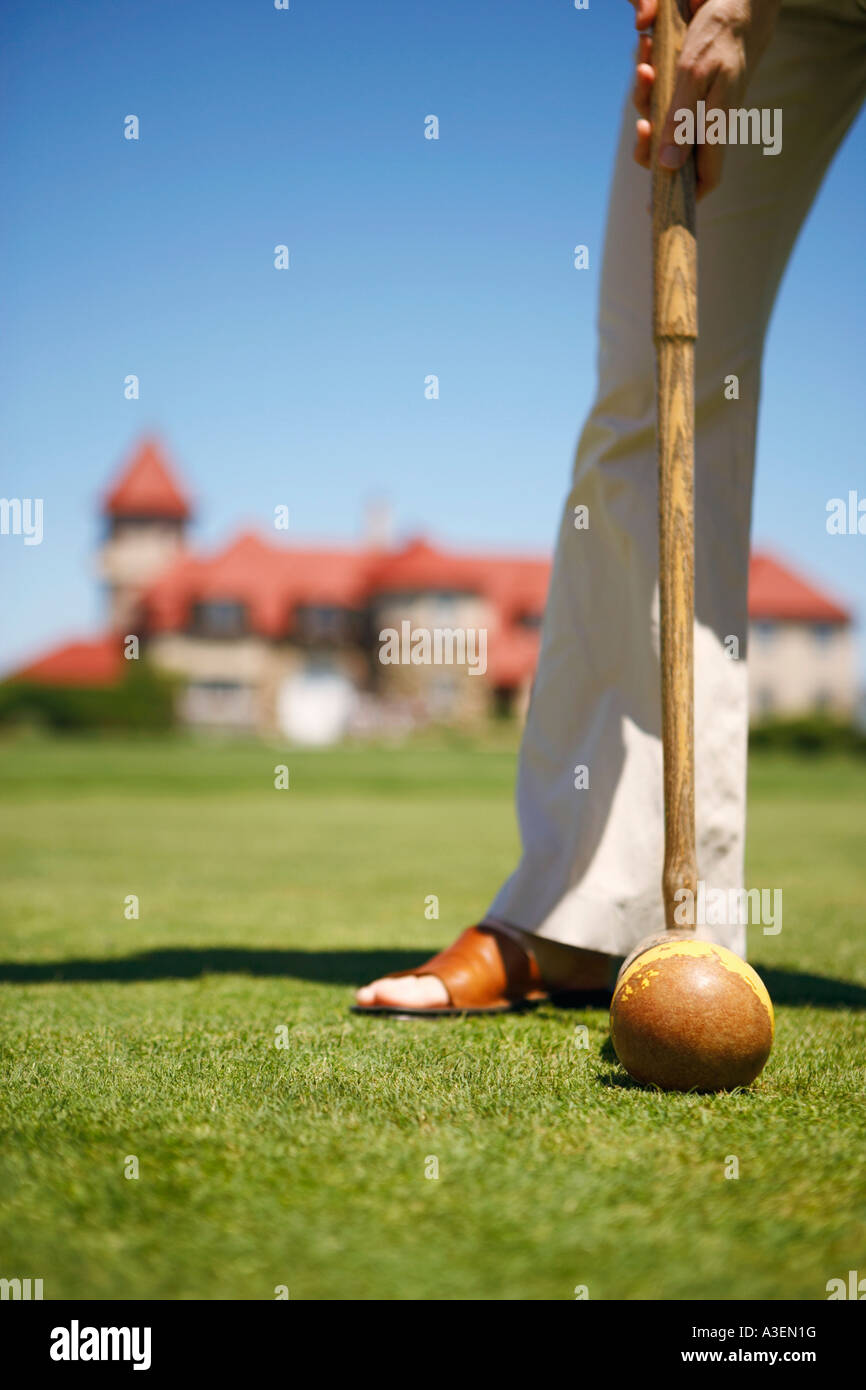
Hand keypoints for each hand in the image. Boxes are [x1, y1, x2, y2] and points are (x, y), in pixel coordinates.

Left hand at [630, 0, 779, 197]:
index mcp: (716, 125)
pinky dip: (651, 83)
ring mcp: (701, 104)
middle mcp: (709, 120)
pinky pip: (664, 96)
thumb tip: (668, 167)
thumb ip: (680, 121)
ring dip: (645, 100)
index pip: (705, 178)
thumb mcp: (694, 75)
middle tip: (642, 125)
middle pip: (674, 154)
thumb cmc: (721, 34)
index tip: (659, 209)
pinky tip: (647, 60)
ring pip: (664, 122)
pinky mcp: (692, 87)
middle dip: (650, 144)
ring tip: (643, 68)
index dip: (684, 197)